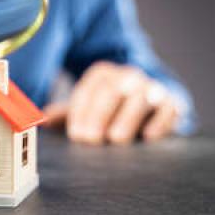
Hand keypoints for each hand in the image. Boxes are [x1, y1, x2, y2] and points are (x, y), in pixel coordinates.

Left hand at [43, 62, 179, 144]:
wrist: (150, 101)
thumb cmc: (109, 109)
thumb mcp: (87, 108)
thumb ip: (66, 114)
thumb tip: (42, 120)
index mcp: (102, 74)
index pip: (89, 90)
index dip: (81, 113)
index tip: (76, 135)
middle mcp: (126, 76)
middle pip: (112, 91)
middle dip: (99, 115)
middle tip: (90, 140)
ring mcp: (150, 87)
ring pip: (140, 97)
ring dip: (127, 118)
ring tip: (116, 140)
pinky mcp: (171, 102)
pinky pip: (168, 108)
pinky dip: (159, 122)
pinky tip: (148, 137)